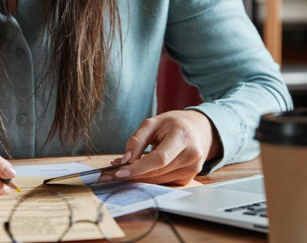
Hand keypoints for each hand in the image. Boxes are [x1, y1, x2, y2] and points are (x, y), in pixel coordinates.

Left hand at [101, 110, 222, 185]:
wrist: (199, 130)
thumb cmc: (173, 124)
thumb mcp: (152, 123)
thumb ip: (137, 140)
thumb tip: (124, 161)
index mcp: (183, 136)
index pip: (159, 158)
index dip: (138, 168)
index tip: (118, 173)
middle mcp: (191, 155)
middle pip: (157, 172)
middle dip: (131, 175)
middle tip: (108, 175)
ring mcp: (192, 170)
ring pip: (158, 181)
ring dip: (137, 178)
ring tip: (118, 171)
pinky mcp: (188, 179)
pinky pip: (163, 183)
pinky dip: (147, 180)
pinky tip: (136, 173)